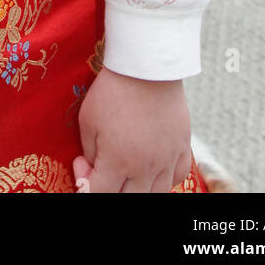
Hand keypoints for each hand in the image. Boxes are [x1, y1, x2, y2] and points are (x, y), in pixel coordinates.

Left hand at [74, 67, 191, 192]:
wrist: (147, 65)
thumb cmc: (113, 89)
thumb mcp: (88, 119)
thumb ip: (90, 151)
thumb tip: (92, 167)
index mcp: (118, 161)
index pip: (99, 194)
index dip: (85, 184)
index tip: (81, 163)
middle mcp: (146, 167)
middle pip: (128, 199)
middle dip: (111, 190)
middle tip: (103, 170)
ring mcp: (168, 159)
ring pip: (157, 194)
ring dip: (138, 189)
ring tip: (127, 173)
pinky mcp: (183, 147)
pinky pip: (178, 177)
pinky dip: (166, 180)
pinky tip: (154, 169)